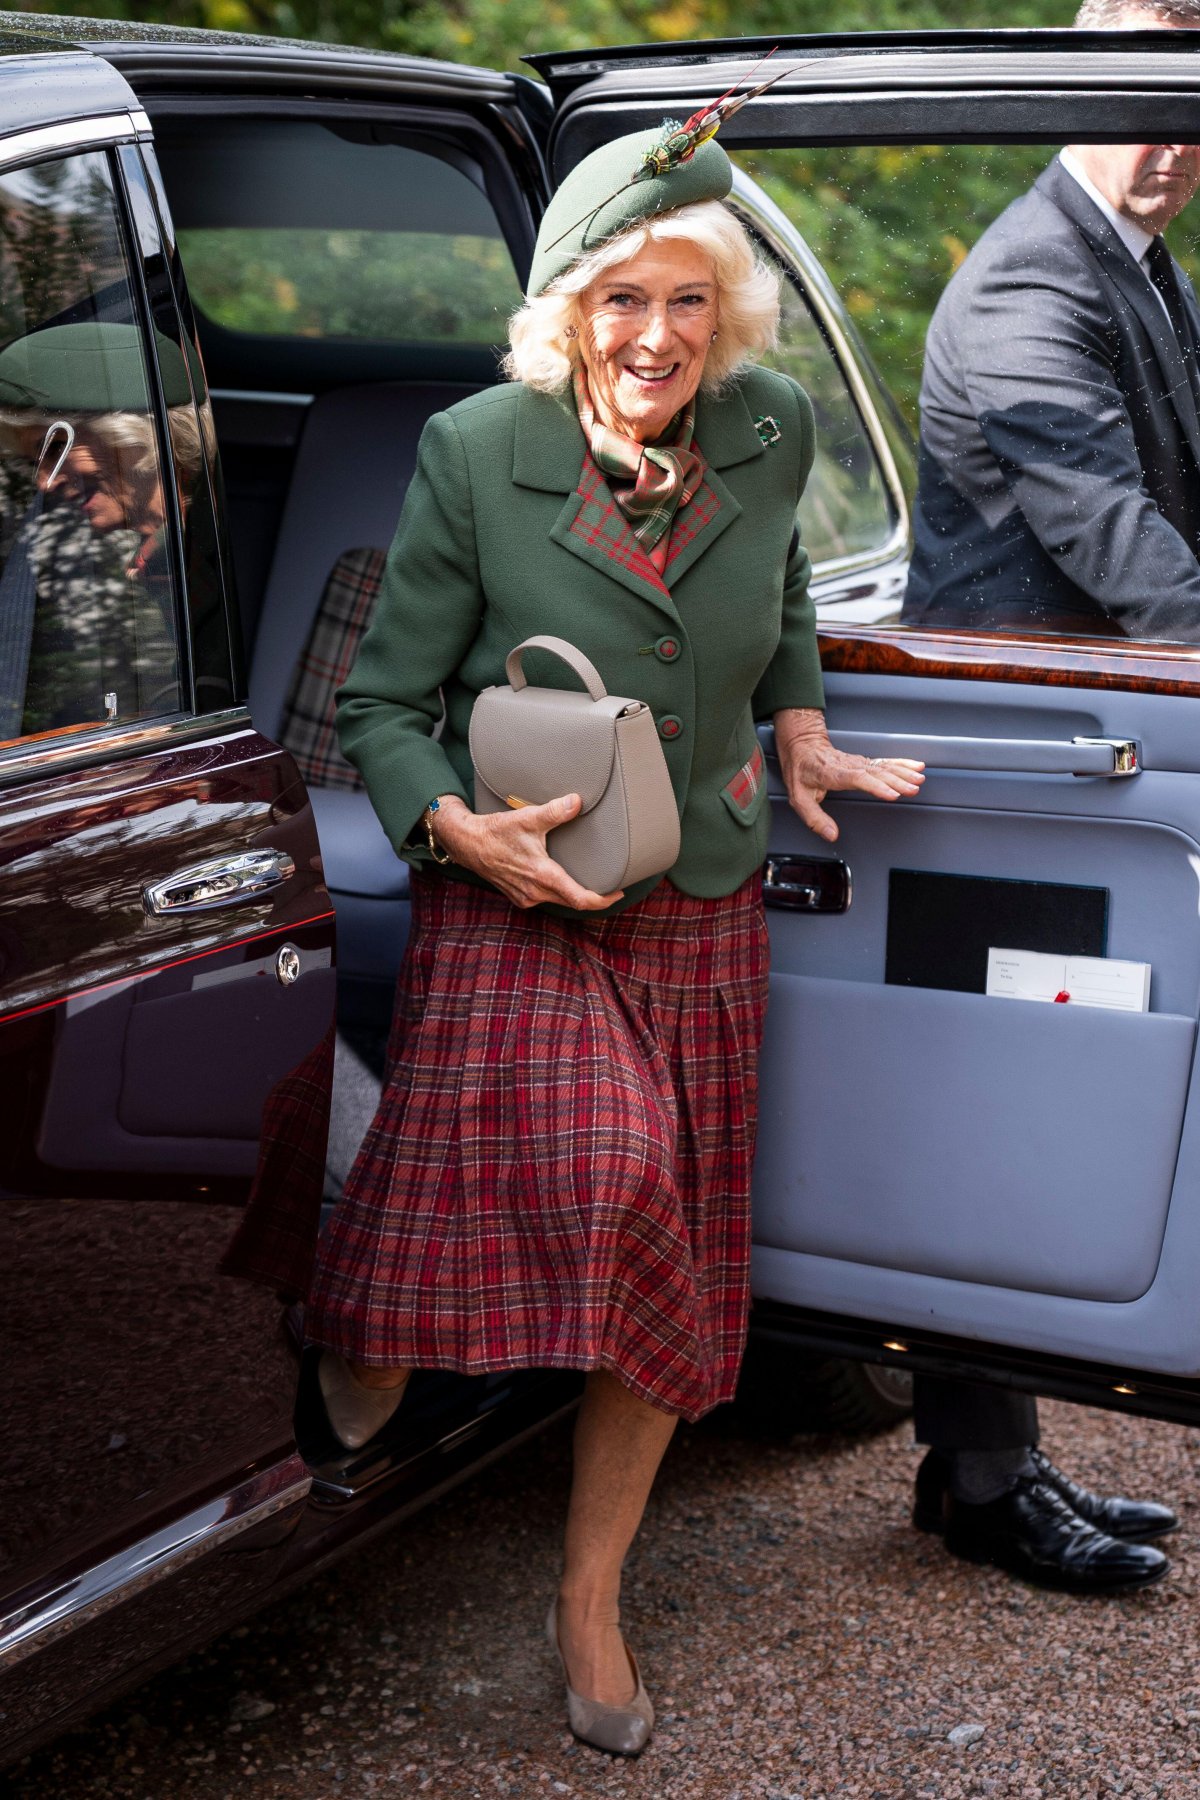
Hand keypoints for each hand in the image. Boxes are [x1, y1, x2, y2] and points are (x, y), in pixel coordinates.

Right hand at [430, 794, 623, 911]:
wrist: (466, 843)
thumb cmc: (495, 832)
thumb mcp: (526, 818)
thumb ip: (554, 811)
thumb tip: (577, 801)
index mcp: (542, 876)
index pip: (579, 898)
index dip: (603, 899)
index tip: (618, 893)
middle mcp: (535, 892)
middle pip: (573, 902)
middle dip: (594, 897)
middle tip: (611, 888)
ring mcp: (526, 897)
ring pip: (559, 901)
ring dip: (574, 895)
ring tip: (590, 883)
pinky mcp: (519, 896)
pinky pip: (545, 898)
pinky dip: (557, 892)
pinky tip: (561, 880)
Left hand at [773, 707, 924, 843]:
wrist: (802, 746)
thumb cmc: (801, 772)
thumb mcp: (799, 798)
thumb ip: (815, 818)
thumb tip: (831, 835)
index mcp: (833, 774)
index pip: (857, 779)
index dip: (876, 786)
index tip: (891, 793)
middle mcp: (849, 766)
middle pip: (876, 772)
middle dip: (896, 780)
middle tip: (912, 788)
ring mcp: (858, 762)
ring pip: (883, 766)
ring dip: (903, 772)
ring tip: (918, 779)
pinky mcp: (864, 762)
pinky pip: (885, 762)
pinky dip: (902, 764)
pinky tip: (915, 766)